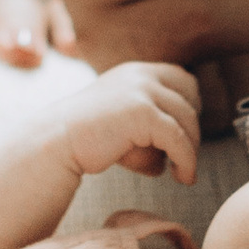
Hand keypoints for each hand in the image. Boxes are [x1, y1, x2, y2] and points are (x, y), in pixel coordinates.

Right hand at [60, 62, 203, 187]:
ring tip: (183, 174)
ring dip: (190, 149)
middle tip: (184, 156)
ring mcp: (142, 90)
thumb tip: (178, 152)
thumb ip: (149, 126)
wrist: (56, 142)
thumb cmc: (88, 140)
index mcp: (135, 71)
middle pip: (191, 97)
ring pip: (187, 120)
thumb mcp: (122, 120)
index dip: (191, 106)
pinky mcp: (143, 113)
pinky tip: (183, 177)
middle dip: (192, 128)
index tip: (186, 135)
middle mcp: (141, 74)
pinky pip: (178, 139)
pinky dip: (187, 160)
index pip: (183, 79)